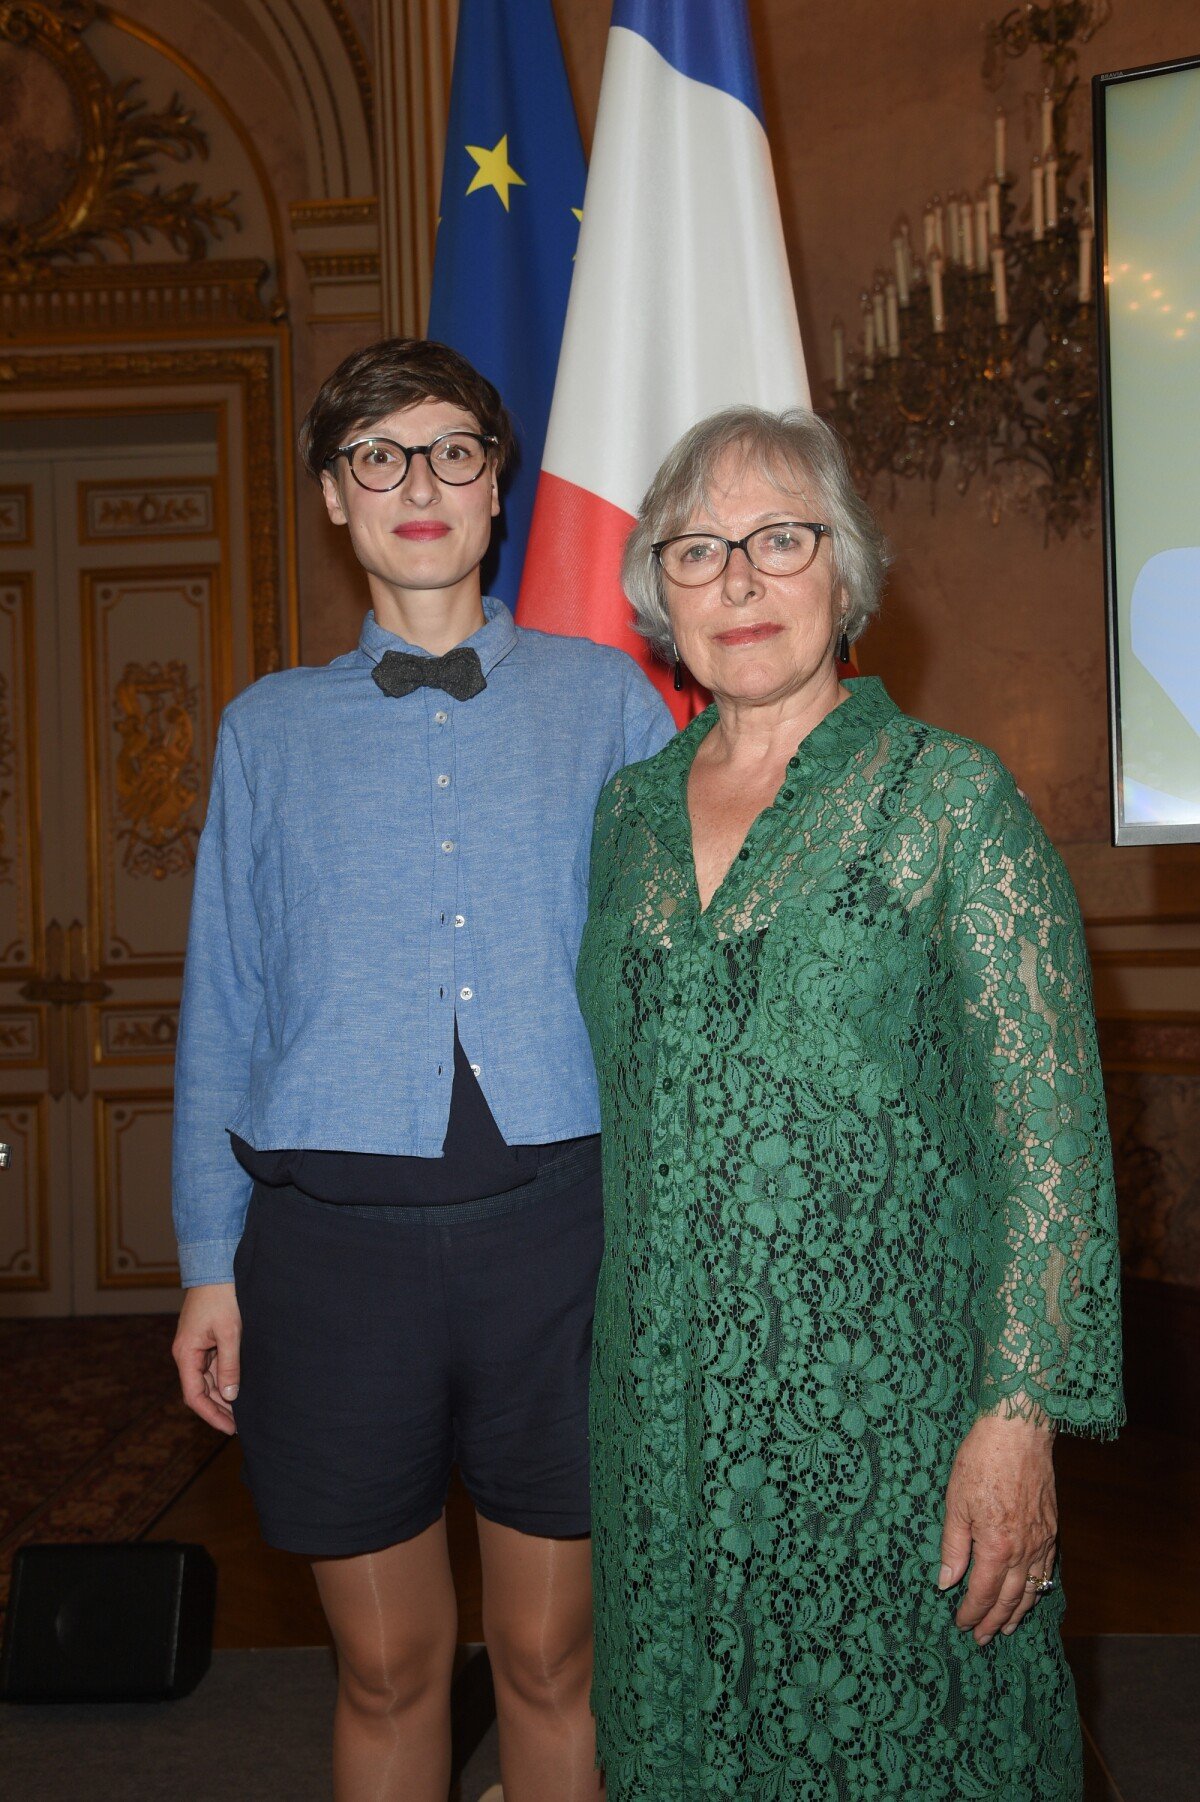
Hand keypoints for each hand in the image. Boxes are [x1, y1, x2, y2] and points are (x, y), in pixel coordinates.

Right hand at [173, 1282, 241, 1434]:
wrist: (216, 1265)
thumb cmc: (222, 1295)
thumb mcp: (229, 1332)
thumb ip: (229, 1365)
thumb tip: (230, 1395)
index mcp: (186, 1353)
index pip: (194, 1395)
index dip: (211, 1415)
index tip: (230, 1428)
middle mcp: (187, 1353)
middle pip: (201, 1390)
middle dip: (219, 1408)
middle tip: (242, 1424)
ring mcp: (196, 1346)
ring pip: (208, 1379)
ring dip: (223, 1394)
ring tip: (244, 1411)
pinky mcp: (206, 1339)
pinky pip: (214, 1366)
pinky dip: (225, 1378)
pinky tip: (240, 1387)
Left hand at [938, 1411, 1056, 1645]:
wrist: (1019, 1431)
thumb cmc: (982, 1460)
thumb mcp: (955, 1502)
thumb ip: (953, 1546)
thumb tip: (946, 1582)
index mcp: (996, 1547)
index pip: (983, 1593)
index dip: (971, 1612)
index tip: (961, 1625)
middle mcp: (1024, 1550)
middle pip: (1009, 1598)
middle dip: (993, 1621)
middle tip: (981, 1638)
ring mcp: (1042, 1540)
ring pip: (1032, 1589)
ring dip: (1018, 1612)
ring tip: (1006, 1627)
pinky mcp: (1052, 1527)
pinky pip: (1047, 1569)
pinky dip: (1038, 1589)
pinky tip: (1030, 1593)